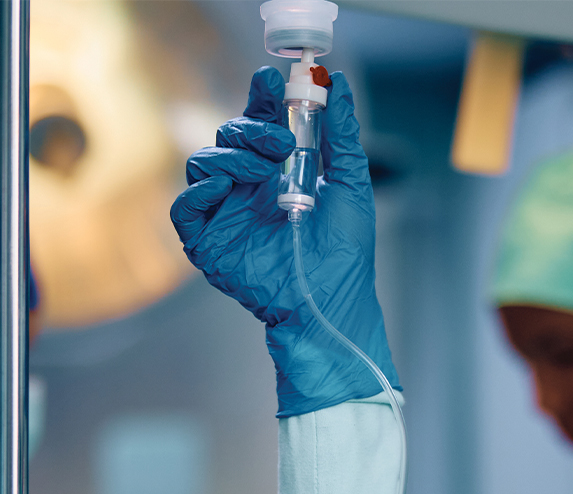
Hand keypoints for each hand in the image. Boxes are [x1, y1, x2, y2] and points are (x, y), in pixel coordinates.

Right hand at [170, 66, 398, 416]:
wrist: (332, 299)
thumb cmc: (345, 251)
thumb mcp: (352, 185)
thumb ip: (343, 135)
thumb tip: (342, 86)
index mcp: (279, 173)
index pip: (260, 124)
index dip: (261, 99)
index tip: (271, 79)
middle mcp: (247, 189)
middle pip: (228, 137)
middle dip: (251, 128)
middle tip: (281, 141)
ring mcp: (225, 214)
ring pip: (204, 163)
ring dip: (233, 157)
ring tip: (265, 172)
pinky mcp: (207, 242)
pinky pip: (185, 206)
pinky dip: (199, 191)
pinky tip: (225, 190)